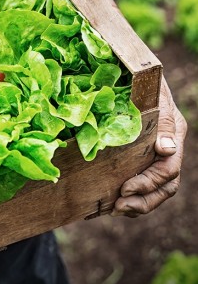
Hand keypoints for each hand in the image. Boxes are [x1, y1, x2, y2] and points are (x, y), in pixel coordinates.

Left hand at [111, 78, 187, 216]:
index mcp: (172, 132)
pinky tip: (110, 205)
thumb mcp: (151, 95)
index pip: (169, 168)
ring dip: (137, 204)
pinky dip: (129, 199)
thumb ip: (160, 122)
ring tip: (115, 210)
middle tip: (118, 206)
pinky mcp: (140, 158)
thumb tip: (167, 149)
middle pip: (165, 186)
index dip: (149, 182)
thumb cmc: (141, 81)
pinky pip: (142, 186)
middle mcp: (167, 148)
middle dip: (143, 200)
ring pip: (156, 191)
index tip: (125, 188)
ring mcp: (155, 155)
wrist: (131, 73)